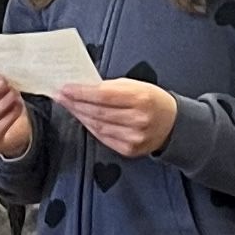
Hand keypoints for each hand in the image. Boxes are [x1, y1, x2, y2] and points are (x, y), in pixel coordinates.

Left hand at [55, 78, 178, 158]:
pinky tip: (83, 118)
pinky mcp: (130, 149)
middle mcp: (138, 119)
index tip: (65, 88)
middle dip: (75, 103)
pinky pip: (103, 137)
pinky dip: (91, 127)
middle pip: (97, 112)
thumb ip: (111, 87)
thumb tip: (83, 87)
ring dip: (80, 115)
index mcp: (141, 98)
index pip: (102, 95)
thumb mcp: (136, 85)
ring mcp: (134, 137)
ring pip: (98, 126)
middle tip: (61, 96)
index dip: (80, 92)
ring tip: (69, 106)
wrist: (174, 124)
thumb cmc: (153, 100)